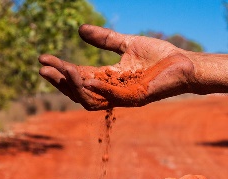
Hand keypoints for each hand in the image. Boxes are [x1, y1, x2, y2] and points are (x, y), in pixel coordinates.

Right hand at [39, 24, 197, 109]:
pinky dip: (98, 89)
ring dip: (74, 86)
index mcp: (109, 78)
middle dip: (60, 81)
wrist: (184, 63)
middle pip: (79, 91)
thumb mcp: (126, 44)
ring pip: (91, 98)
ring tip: (61, 70)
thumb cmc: (159, 56)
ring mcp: (123, 96)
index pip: (79, 76)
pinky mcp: (136, 97)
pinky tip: (85, 77)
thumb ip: (105, 40)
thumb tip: (79, 30)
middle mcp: (112, 90)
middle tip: (43, 68)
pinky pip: (113, 97)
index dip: (60, 68)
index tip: (43, 58)